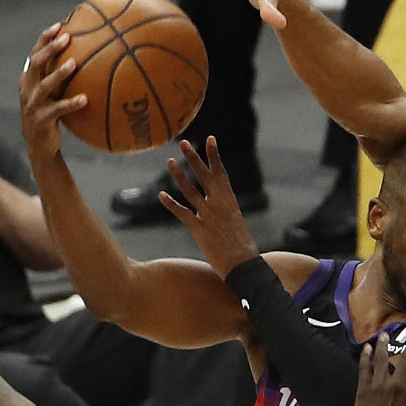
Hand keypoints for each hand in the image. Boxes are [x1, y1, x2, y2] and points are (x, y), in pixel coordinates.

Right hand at [19, 23, 86, 160]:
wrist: (40, 145)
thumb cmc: (51, 116)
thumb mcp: (53, 96)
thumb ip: (61, 81)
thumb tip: (89, 64)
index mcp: (29, 80)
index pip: (35, 54)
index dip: (45, 39)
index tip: (59, 25)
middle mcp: (28, 88)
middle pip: (37, 62)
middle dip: (50, 48)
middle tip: (66, 38)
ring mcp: (33, 104)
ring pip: (45, 84)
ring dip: (59, 73)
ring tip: (74, 64)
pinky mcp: (42, 119)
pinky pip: (58, 109)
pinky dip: (71, 103)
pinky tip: (85, 100)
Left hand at [160, 136, 258, 277]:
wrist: (244, 267)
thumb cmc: (243, 250)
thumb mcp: (237, 225)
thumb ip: (227, 214)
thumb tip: (223, 210)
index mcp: (230, 202)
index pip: (221, 173)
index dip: (214, 156)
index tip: (210, 139)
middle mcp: (219, 205)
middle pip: (205, 177)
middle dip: (194, 158)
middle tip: (184, 142)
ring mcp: (209, 217)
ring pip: (191, 191)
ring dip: (179, 176)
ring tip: (170, 161)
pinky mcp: (200, 230)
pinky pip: (183, 214)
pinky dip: (171, 204)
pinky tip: (161, 195)